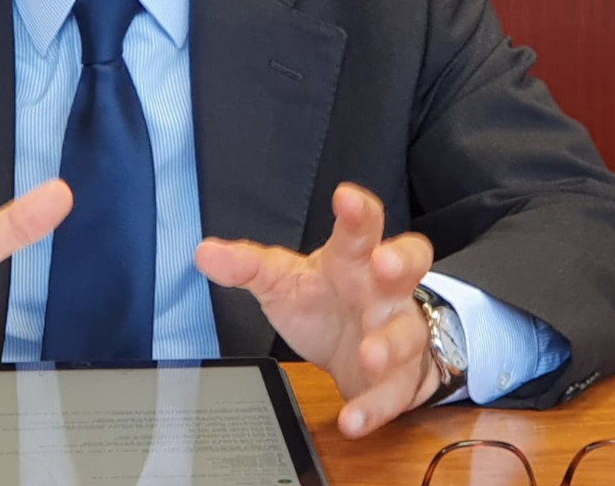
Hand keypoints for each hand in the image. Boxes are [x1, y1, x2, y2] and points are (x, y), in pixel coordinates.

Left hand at [195, 183, 438, 437]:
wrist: (361, 351)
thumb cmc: (324, 301)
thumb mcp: (282, 280)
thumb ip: (247, 266)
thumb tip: (204, 252)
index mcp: (353, 258)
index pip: (360, 227)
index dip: (358, 211)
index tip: (346, 197)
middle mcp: (383, 290)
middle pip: (409, 262)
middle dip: (400, 260)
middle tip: (384, 262)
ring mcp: (398, 331)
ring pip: (407, 330)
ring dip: (389, 342)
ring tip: (368, 353)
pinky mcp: (399, 378)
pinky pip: (395, 392)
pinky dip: (375, 406)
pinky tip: (353, 418)